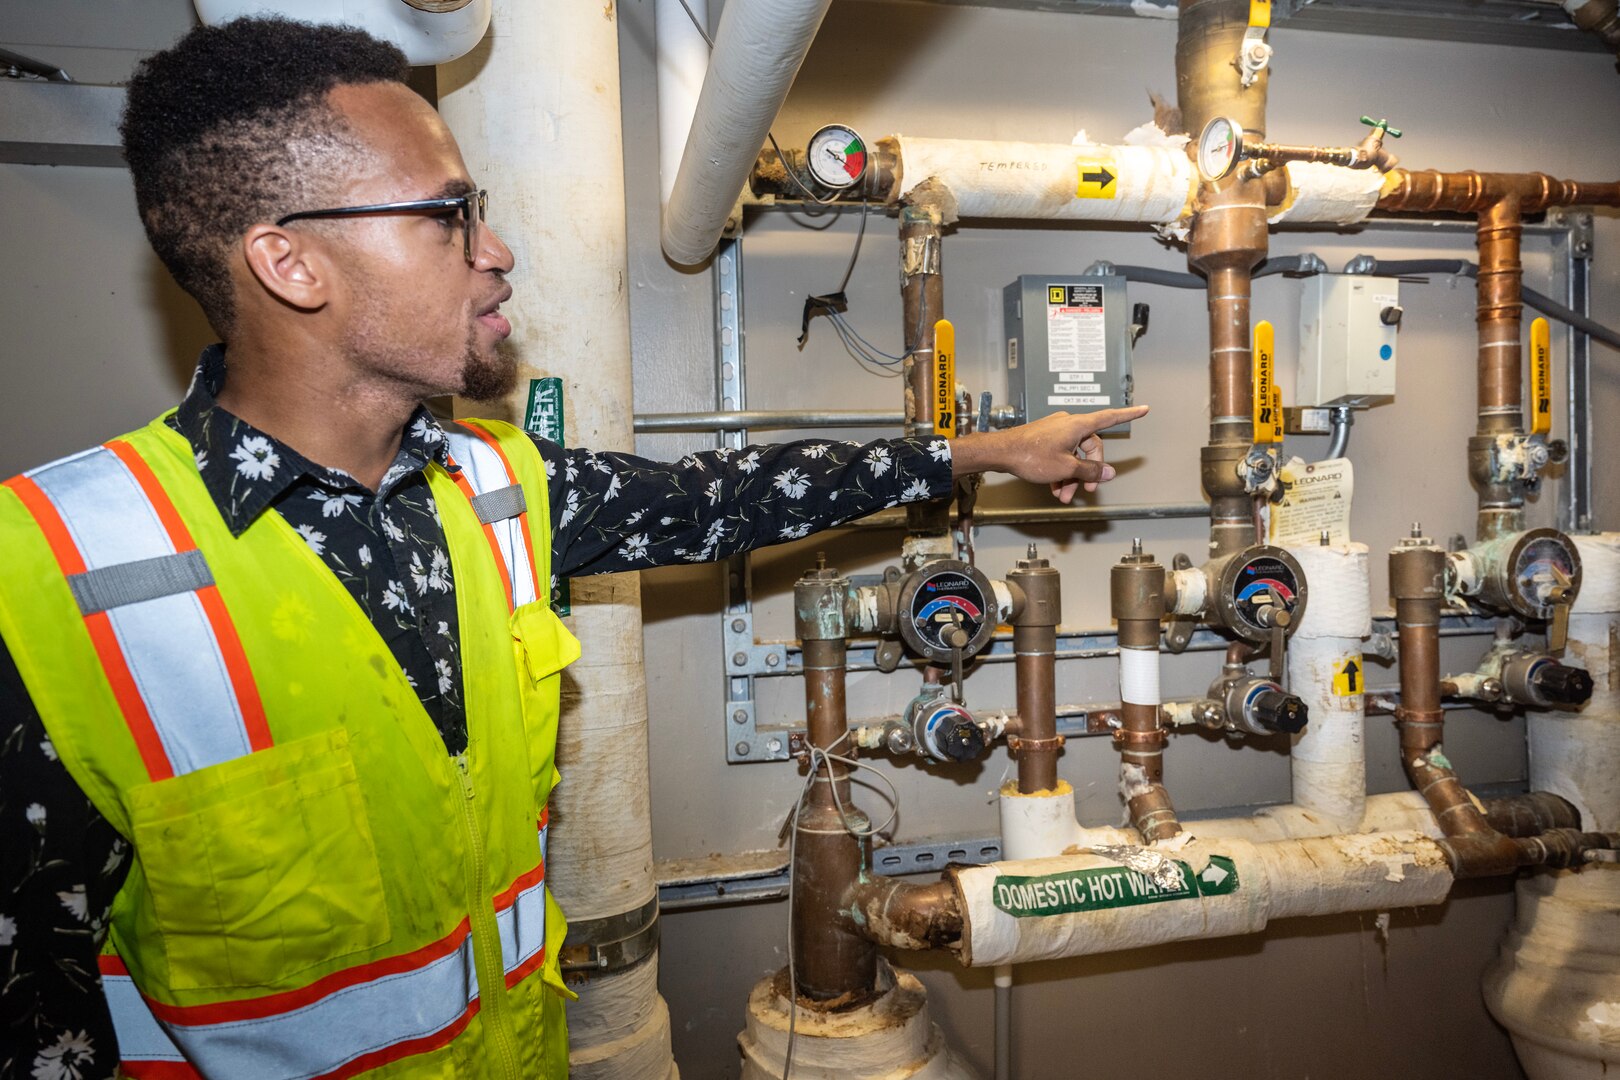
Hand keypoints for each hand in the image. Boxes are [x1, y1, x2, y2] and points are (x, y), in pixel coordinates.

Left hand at [949, 406, 1148, 503]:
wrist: (1001, 453)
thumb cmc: (1030, 456)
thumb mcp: (1066, 468)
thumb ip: (1090, 471)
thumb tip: (1108, 473)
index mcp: (1078, 425)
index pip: (1109, 418)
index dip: (1128, 415)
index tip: (1144, 409)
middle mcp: (1068, 424)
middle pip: (1090, 447)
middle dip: (1089, 471)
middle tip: (1087, 490)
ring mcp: (1055, 431)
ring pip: (1073, 455)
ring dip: (1072, 476)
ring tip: (1064, 495)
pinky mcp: (1045, 439)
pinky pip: (1061, 455)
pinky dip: (1061, 471)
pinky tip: (1054, 488)